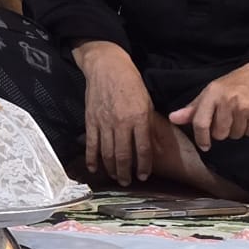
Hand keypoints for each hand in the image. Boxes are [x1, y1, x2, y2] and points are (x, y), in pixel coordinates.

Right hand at [73, 41, 155, 187]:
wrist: (106, 66)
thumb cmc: (130, 82)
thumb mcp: (147, 102)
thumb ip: (151, 126)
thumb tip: (158, 148)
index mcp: (139, 118)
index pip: (142, 149)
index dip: (143, 166)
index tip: (143, 176)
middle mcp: (121, 122)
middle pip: (123, 155)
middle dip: (125, 172)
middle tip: (127, 183)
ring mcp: (104, 122)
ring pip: (107, 153)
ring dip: (111, 169)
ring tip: (115, 178)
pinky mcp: (91, 119)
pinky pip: (91, 143)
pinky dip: (91, 157)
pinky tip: (94, 168)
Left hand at [168, 62, 248, 151]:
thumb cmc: (232, 85)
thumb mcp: (210, 92)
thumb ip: (192, 108)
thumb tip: (172, 118)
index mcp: (212, 94)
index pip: (201, 122)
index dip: (201, 137)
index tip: (204, 145)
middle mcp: (228, 100)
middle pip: (220, 134)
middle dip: (222, 131)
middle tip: (227, 118)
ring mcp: (245, 107)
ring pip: (236, 135)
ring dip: (237, 129)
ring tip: (240, 114)